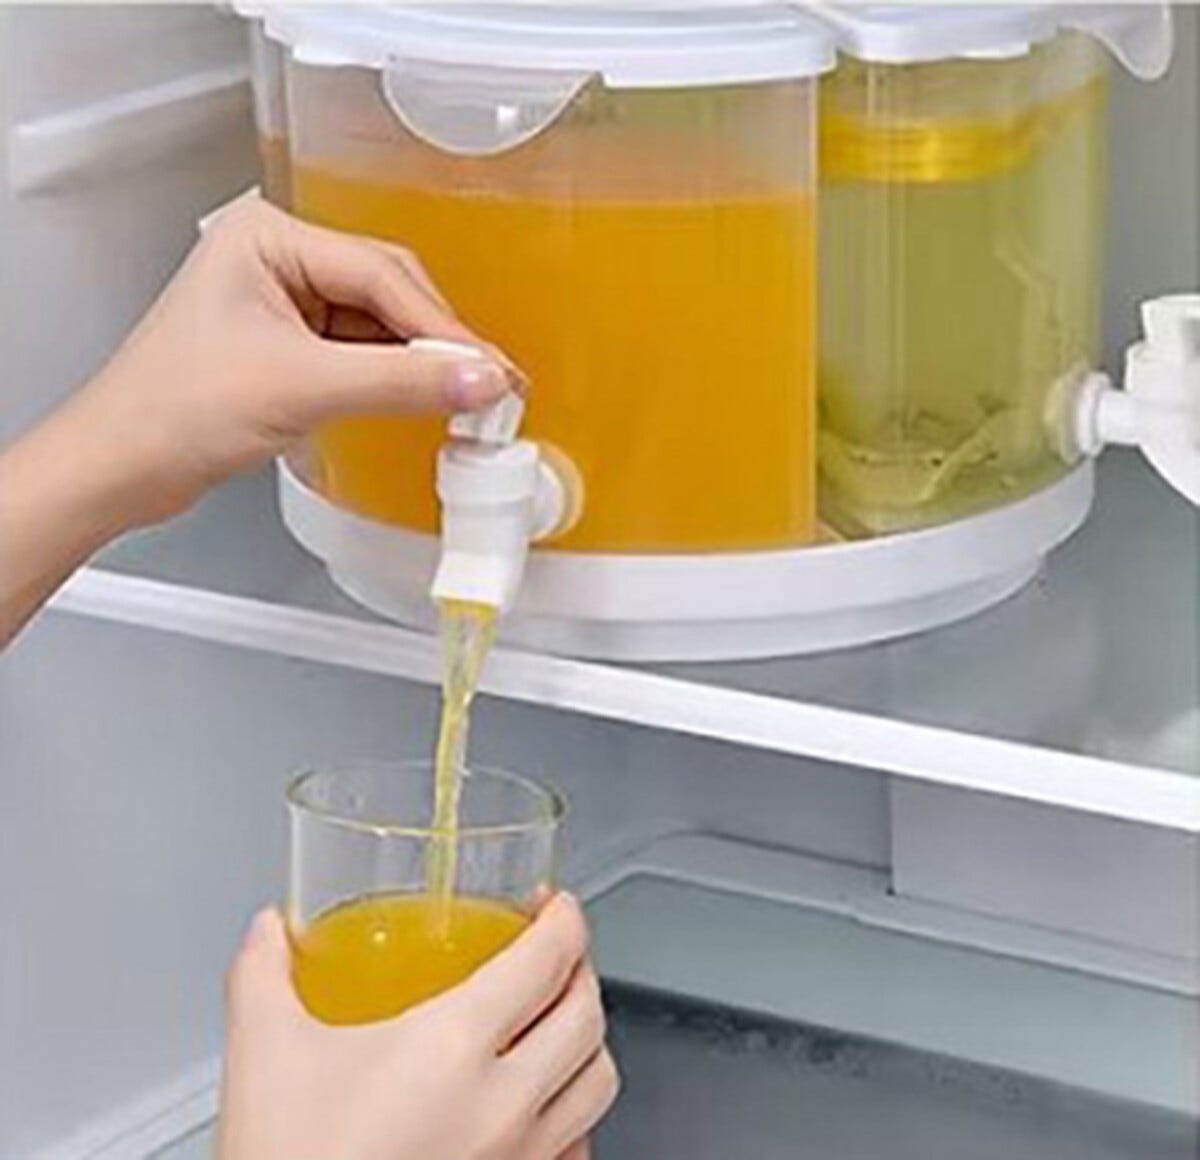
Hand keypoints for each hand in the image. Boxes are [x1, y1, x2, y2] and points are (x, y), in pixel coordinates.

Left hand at [0, 195, 522, 642]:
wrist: (120, 468)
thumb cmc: (172, 411)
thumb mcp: (302, 389)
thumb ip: (400, 382)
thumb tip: (481, 379)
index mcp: (268, 238)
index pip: (380, 275)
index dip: (441, 326)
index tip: (491, 368)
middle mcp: (277, 261)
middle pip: (387, 292)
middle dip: (437, 341)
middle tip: (489, 385)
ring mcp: (284, 305)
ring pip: (379, 326)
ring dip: (420, 362)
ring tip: (467, 399)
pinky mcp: (289, 348)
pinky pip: (361, 355)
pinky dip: (394, 379)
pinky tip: (423, 400)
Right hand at [217, 894, 619, 1159]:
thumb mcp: (262, 1055)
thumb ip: (264, 975)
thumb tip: (269, 931)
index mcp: (451, 1047)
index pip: (545, 961)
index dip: (562, 919)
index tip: (553, 904)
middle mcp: (501, 1104)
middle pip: (586, 1014)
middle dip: (580, 968)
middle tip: (555, 949)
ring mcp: (516, 1159)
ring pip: (597, 1082)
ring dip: (588, 1039)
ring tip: (557, 1018)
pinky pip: (577, 1145)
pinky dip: (573, 1112)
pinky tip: (542, 1103)